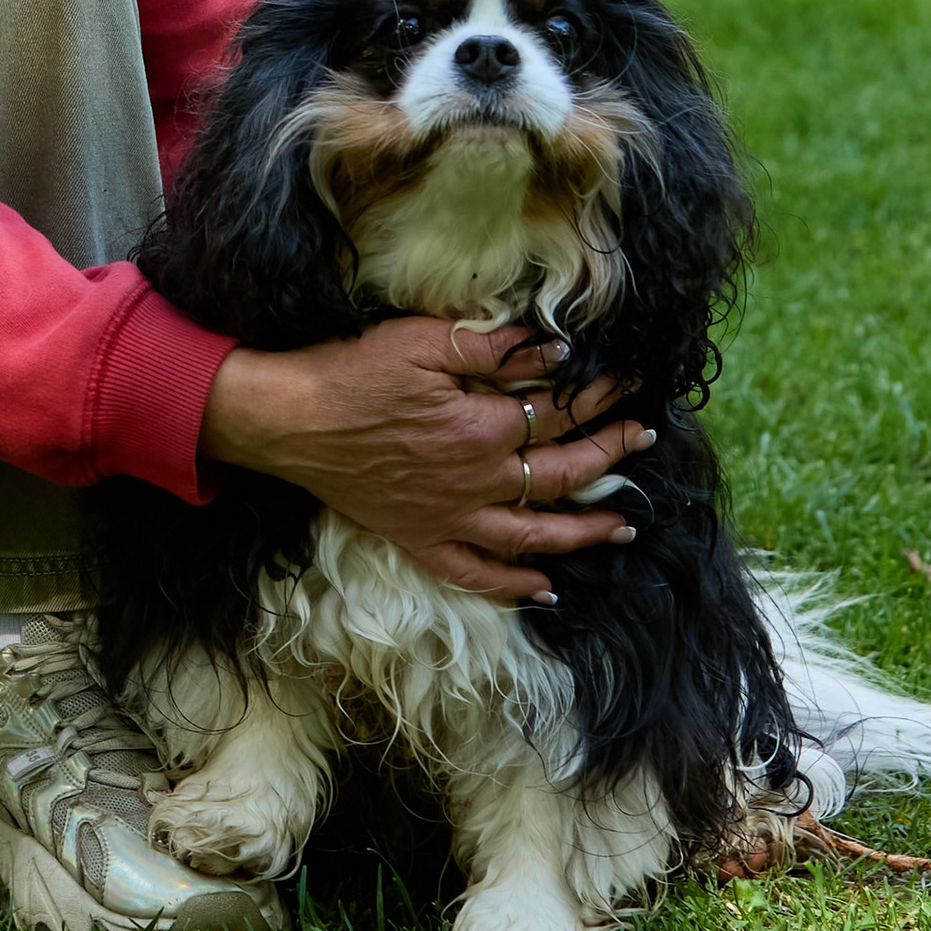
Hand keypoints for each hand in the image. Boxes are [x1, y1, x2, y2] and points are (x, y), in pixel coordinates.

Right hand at [199, 316, 652, 606]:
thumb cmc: (350, 373)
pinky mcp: (421, 539)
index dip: (598, 396)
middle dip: (609, 454)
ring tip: (622, 525)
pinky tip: (546, 589)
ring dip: (584, 531)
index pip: (557, 412)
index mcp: (479, 430)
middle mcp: (475, 483)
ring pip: (535, 535)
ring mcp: (450, 519)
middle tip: (642, 439)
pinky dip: (515, 586)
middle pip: (560, 473)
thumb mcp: (421, 341)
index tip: (628, 384)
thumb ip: (491, 347)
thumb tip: (555, 350)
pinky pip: (477, 575)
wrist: (288, 421)